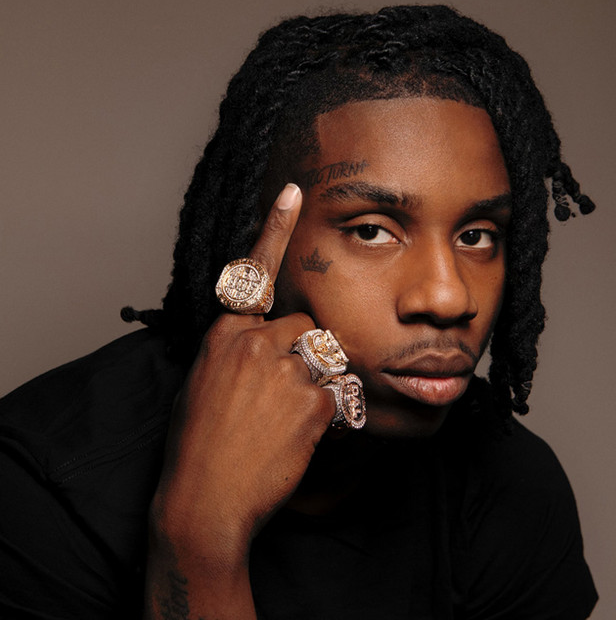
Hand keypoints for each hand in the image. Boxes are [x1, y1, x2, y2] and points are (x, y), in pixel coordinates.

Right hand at [144, 183, 335, 618]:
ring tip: (289, 417)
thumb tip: (260, 337)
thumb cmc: (199, 443)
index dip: (275, 229)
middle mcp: (254, 343)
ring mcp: (285, 370)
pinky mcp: (313, 400)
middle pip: (306, 324)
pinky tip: (301, 435)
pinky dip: (329, 412)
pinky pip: (338, 391)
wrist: (205, 499)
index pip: (252, 273)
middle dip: (305, 353)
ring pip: (326, 355)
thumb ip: (236, 350)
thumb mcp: (204, 382)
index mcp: (225, 335)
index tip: (294, 193)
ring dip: (318, 381)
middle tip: (285, 392)